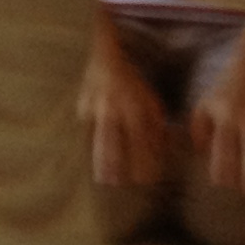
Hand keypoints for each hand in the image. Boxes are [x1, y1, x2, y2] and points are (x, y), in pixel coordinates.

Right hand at [78, 37, 168, 191]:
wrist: (106, 60)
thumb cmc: (132, 85)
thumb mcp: (151, 102)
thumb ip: (156, 126)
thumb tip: (161, 150)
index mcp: (134, 106)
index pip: (140, 139)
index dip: (143, 160)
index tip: (146, 178)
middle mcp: (113, 108)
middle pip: (114, 141)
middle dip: (117, 164)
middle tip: (119, 183)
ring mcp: (95, 108)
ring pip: (97, 138)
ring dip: (100, 161)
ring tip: (103, 179)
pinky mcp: (82, 108)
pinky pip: (86, 132)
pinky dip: (89, 148)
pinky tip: (92, 163)